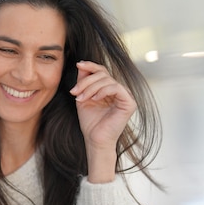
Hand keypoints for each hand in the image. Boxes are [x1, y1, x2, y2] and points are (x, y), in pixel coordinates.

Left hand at [69, 61, 136, 181]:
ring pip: (108, 80)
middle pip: (103, 74)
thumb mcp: (83, 98)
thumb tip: (81, 65)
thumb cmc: (90, 122)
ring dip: (90, 88)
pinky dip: (103, 91)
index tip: (78, 65)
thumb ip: (83, 82)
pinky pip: (116, 88)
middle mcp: (119, 90)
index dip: (91, 66)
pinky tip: (94, 99)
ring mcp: (126, 96)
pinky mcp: (129, 102)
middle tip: (74, 92)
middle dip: (86, 81)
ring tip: (80, 99)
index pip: (102, 71)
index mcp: (110, 89)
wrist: (95, 140)